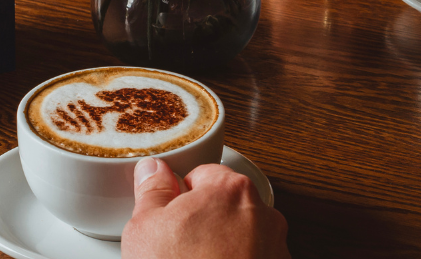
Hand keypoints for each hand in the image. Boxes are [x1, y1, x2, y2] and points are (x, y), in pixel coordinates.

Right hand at [122, 158, 290, 258]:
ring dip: (222, 244)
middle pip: (224, 204)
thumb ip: (152, 191)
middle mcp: (261, 212)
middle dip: (203, 221)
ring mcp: (275, 245)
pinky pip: (253, 258)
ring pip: (241, 233)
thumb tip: (153, 171)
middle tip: (178, 246)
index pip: (202, 174)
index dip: (180, 197)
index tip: (170, 215)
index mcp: (230, 188)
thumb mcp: (146, 228)